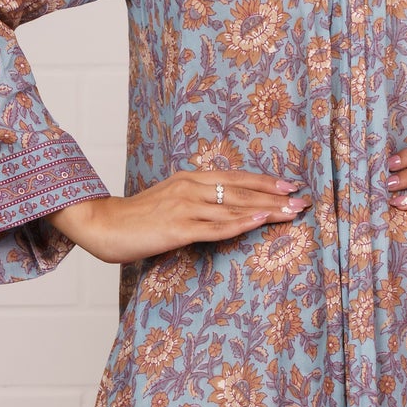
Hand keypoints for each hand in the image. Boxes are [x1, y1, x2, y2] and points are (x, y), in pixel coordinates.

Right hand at [47, 168, 311, 264]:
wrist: (103, 225)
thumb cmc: (137, 218)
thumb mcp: (170, 200)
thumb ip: (195, 200)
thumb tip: (221, 207)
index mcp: (189, 178)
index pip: (235, 178)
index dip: (264, 181)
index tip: (290, 185)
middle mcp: (191, 188)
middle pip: (241, 190)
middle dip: (275, 196)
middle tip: (303, 200)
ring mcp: (185, 208)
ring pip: (234, 207)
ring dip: (266, 210)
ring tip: (292, 212)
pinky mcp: (178, 228)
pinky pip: (216, 227)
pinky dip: (240, 223)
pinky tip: (259, 220)